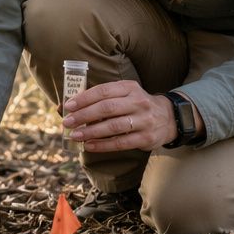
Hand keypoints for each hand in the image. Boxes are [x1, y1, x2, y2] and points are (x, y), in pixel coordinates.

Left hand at [63, 80, 181, 151]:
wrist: (168, 118)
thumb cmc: (135, 105)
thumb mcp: (123, 95)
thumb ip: (100, 99)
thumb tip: (66, 106)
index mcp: (129, 87)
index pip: (103, 91)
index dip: (84, 98)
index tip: (68, 106)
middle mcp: (138, 102)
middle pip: (107, 108)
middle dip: (84, 115)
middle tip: (68, 122)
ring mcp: (144, 120)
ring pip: (113, 126)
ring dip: (91, 131)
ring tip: (75, 135)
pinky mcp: (146, 138)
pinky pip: (120, 143)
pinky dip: (103, 145)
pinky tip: (89, 145)